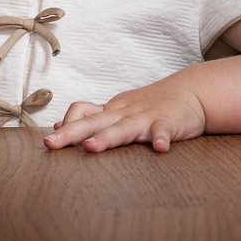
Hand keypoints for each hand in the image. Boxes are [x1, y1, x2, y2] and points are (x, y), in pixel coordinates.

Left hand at [43, 76, 206, 152]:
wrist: (189, 91)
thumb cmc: (150, 104)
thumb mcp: (118, 109)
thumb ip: (92, 118)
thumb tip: (60, 126)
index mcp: (111, 110)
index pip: (82, 111)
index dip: (67, 123)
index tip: (51, 138)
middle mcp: (123, 112)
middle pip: (93, 122)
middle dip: (70, 133)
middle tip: (50, 143)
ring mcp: (145, 117)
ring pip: (123, 128)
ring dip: (107, 137)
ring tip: (91, 147)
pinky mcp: (168, 123)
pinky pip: (164, 132)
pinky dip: (162, 139)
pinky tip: (160, 149)